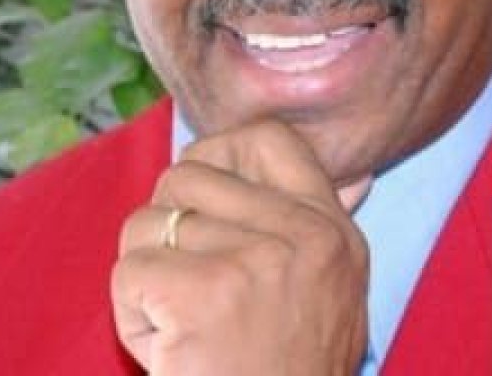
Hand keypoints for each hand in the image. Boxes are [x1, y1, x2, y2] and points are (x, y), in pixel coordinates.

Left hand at [112, 120, 369, 374]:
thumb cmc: (292, 369)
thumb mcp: (333, 289)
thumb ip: (329, 225)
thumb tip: (360, 177)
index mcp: (330, 228)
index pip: (268, 138)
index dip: (218, 151)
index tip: (198, 190)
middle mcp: (304, 234)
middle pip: (185, 175)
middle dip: (164, 225)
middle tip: (182, 276)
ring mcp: (257, 261)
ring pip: (147, 223)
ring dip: (145, 277)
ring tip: (180, 323)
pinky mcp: (208, 294)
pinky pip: (130, 271)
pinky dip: (131, 314)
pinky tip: (166, 349)